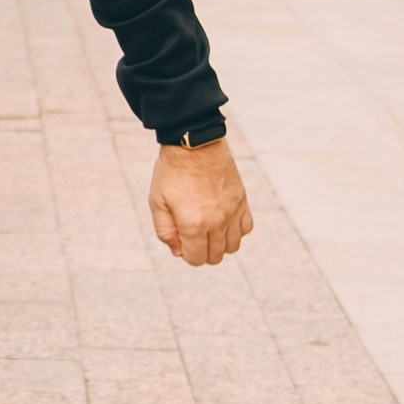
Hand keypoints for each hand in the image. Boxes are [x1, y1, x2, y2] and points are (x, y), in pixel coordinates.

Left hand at [149, 138, 253, 266]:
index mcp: (193, 224)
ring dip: (220, 244)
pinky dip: (235, 231)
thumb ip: (165, 231)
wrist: (193, 144)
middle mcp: (217, 222)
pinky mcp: (242, 201)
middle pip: (216, 256)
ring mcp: (232, 212)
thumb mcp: (157, 201)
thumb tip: (178, 252)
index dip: (186, 254)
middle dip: (202, 252)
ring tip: (207, 229)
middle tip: (191, 235)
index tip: (180, 241)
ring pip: (233, 246)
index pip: (196, 259)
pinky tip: (222, 220)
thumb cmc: (171, 172)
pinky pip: (246, 228)